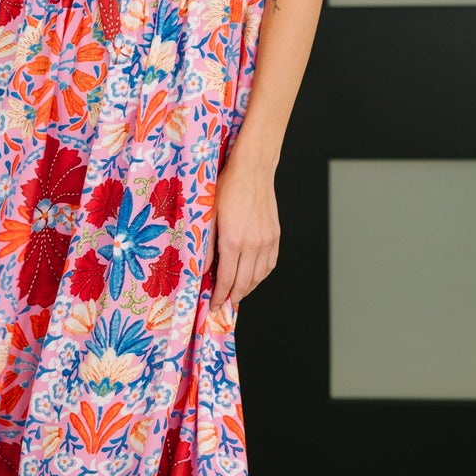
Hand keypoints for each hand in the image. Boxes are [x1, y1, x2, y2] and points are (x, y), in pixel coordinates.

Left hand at [208, 154, 279, 313]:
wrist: (252, 170)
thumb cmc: (227, 188)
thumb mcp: (208, 216)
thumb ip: (205, 246)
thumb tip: (201, 270)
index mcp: (233, 241)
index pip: (227, 279)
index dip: (219, 295)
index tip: (214, 304)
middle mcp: (252, 244)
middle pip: (244, 282)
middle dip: (232, 297)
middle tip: (223, 304)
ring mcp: (266, 241)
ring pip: (259, 276)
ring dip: (248, 289)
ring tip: (237, 293)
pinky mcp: (275, 236)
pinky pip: (270, 264)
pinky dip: (261, 276)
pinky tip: (253, 277)